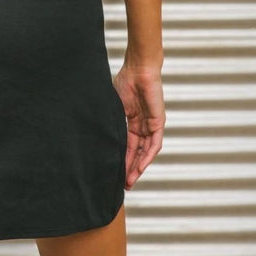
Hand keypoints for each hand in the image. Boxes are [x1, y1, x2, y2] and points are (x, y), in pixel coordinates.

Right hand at [112, 65, 164, 188]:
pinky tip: (140, 168)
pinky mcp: (158, 123)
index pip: (127, 146)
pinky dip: (147, 157)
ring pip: (145, 152)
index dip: (122, 160)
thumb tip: (97, 138)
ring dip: (138, 167)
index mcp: (131, 121)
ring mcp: (151, 125)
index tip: (115, 175)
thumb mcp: (114, 107)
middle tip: (124, 185)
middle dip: (130, 169)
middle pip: (137, 152)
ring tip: (130, 181)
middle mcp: (142, 125)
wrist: (138, 70)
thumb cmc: (125, 82)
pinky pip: (154, 144)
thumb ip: (111, 122)